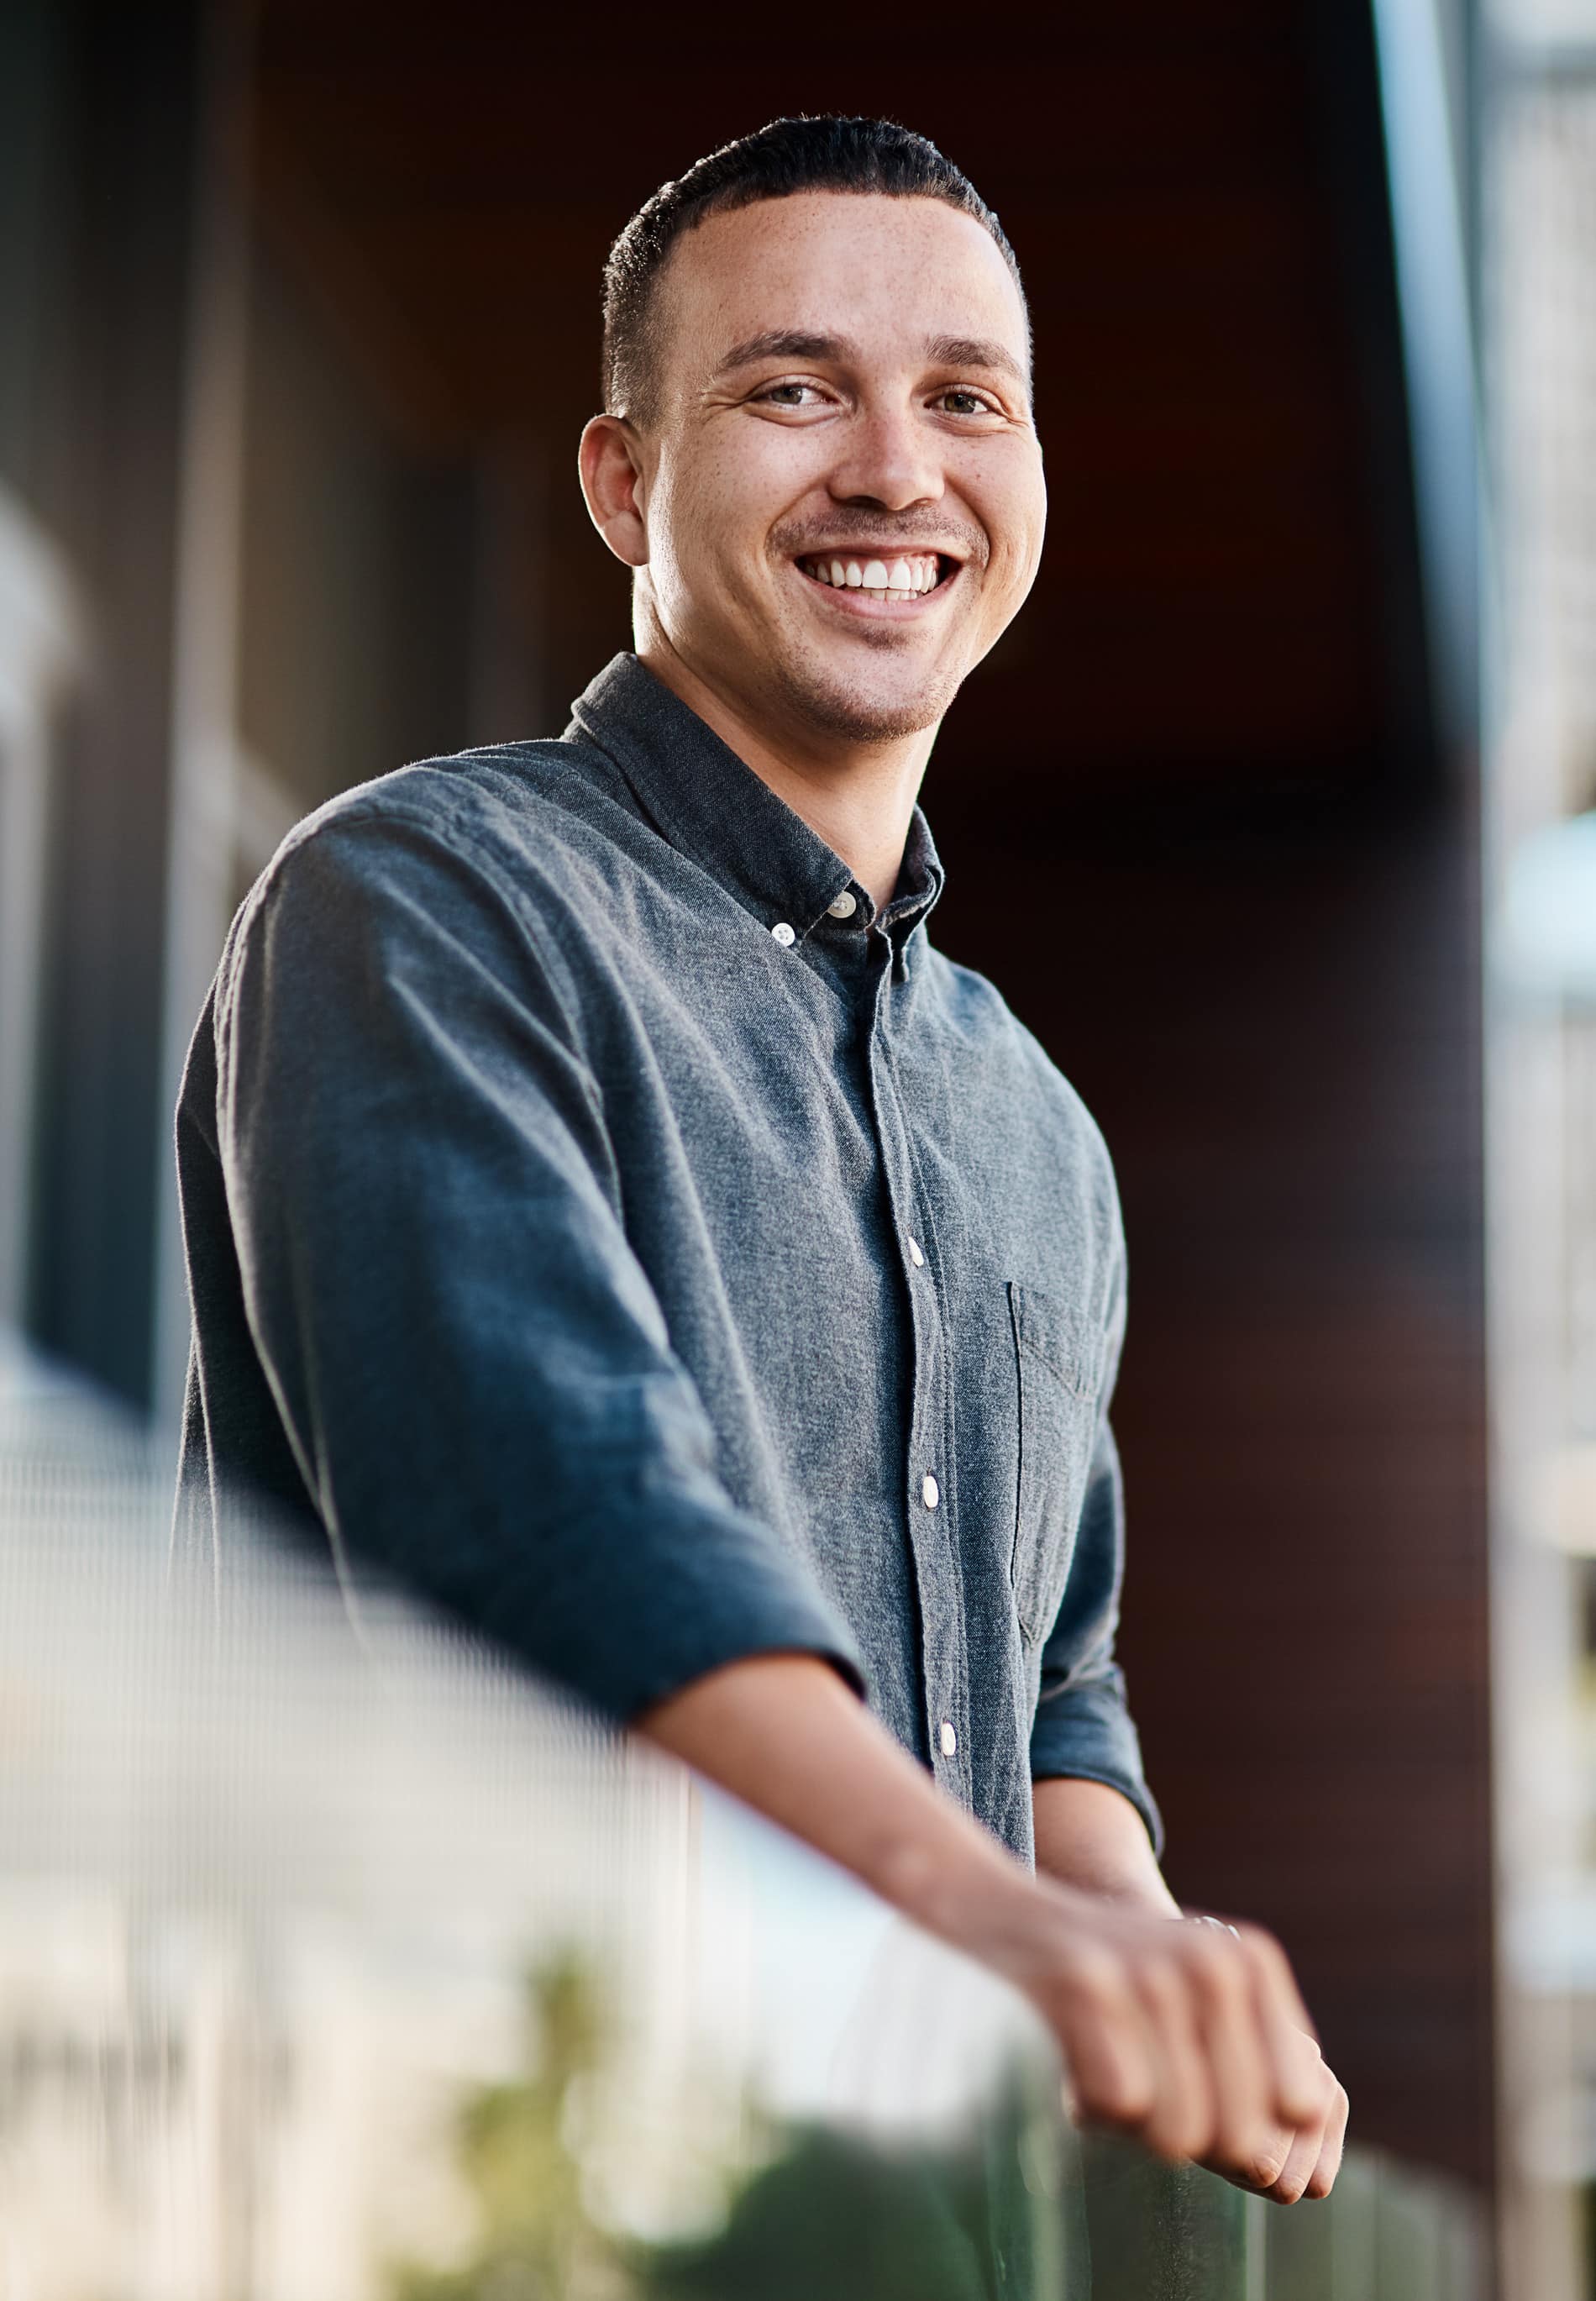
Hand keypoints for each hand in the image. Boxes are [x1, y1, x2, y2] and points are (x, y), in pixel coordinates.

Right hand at [1012, 1890, 1343, 2197]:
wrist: (1000, 1913)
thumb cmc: (1109, 1973)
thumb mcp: (1196, 1985)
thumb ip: (1256, 2057)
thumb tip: (1276, 2169)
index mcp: (1251, 1961)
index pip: (1301, 2104)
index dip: (1254, 2127)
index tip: (1205, 2101)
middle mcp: (1213, 1963)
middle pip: (1245, 2135)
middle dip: (1192, 2136)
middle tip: (1147, 2091)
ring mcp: (1151, 1974)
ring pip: (1181, 2134)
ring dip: (1138, 2127)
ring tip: (1110, 2072)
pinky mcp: (1086, 1989)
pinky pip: (1119, 2109)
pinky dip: (1092, 2109)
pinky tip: (1073, 2062)